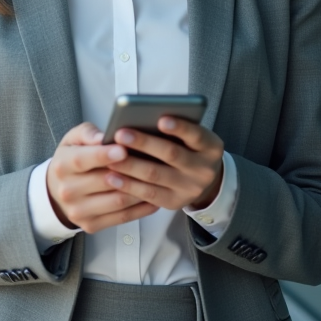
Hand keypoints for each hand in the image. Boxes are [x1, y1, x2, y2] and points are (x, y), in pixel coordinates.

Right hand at [46, 122, 158, 234]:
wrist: (58, 190)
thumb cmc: (72, 160)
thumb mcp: (73, 140)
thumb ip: (88, 133)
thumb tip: (103, 137)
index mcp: (61, 166)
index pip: (82, 160)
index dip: (104, 155)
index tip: (123, 149)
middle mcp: (67, 191)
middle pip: (104, 181)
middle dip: (130, 171)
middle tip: (150, 161)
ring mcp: (79, 211)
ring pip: (118, 201)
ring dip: (140, 189)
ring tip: (156, 177)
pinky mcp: (91, 225)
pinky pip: (123, 217)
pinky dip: (141, 207)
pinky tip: (153, 196)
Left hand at [107, 117, 224, 210]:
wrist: (201, 179)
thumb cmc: (187, 146)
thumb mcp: (190, 135)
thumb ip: (174, 127)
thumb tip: (140, 117)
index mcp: (211, 147)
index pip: (196, 135)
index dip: (180, 128)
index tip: (161, 119)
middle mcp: (204, 169)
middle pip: (171, 154)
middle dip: (144, 143)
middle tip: (121, 134)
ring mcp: (190, 188)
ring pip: (156, 175)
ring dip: (130, 165)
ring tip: (110, 156)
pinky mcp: (174, 203)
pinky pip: (149, 195)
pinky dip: (129, 185)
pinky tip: (112, 176)